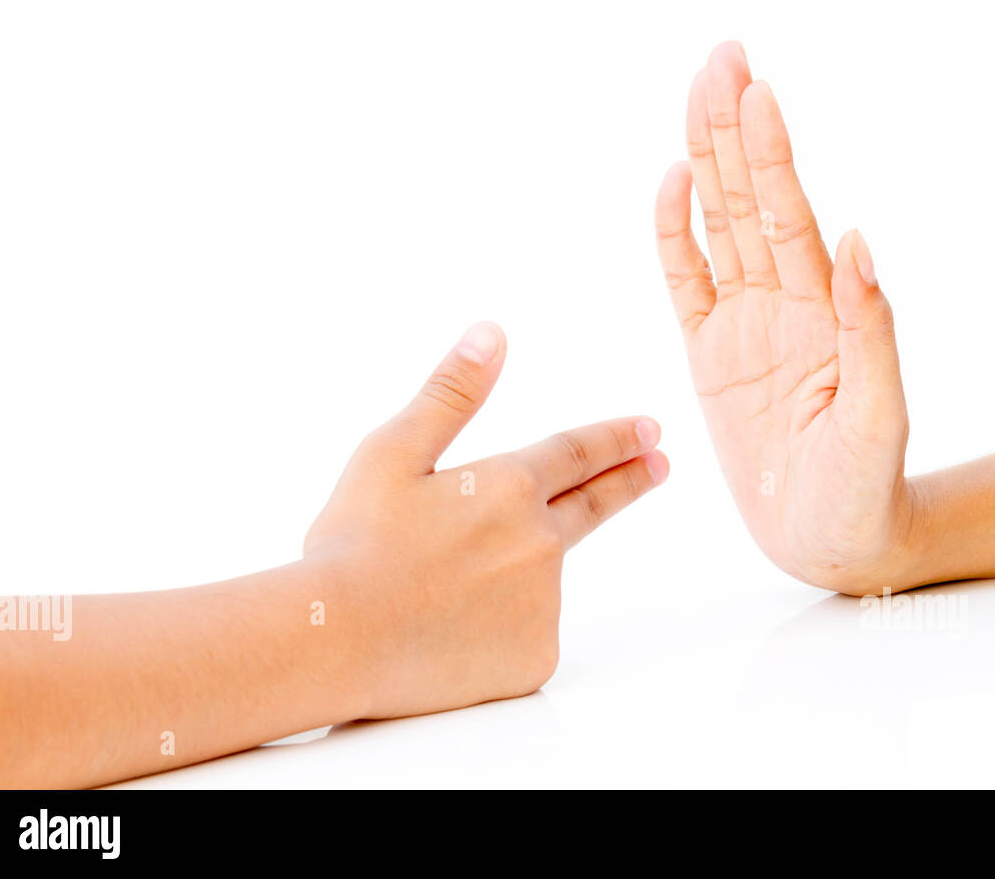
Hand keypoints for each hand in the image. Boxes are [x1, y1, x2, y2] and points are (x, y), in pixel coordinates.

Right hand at [302, 321, 667, 716]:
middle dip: (628, 479)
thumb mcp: (392, 454)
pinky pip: (524, 635)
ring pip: (538, 579)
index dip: (616, 439)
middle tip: (660, 464)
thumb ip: (451, 394)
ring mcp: (541, 605)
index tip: (651, 430)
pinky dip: (497, 628)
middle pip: (593, 504)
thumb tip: (492, 334)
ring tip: (439, 590)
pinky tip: (447, 634)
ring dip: (512, 573)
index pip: (577, 453)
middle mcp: (539, 543)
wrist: (335, 645)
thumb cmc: (353, 545)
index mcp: (508, 486)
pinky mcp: (532, 659)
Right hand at [654, 41, 916, 593]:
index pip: (790, 217)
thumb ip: (869, 330)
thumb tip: (856, 242)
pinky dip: (674, 235)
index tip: (757, 92)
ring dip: (706, 162)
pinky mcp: (709, 355)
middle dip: (734, 131)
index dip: (772, 155)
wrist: (831, 542)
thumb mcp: (877, 417)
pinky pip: (685, 283)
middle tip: (721, 59)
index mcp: (822, 313)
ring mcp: (743, 326)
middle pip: (752, 202)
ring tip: (697, 94)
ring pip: (719, 227)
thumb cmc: (863, 488)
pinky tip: (671, 185)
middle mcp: (781, 305)